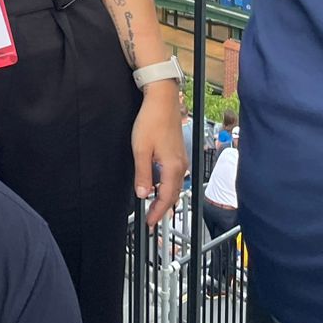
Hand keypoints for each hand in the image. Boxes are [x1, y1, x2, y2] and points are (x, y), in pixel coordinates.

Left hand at [133, 83, 187, 226]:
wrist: (162, 100)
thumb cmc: (152, 120)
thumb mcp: (141, 150)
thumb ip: (142, 174)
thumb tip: (143, 193)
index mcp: (173, 167)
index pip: (166, 197)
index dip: (157, 212)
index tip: (149, 222)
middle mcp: (181, 165)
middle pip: (173, 194)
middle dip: (162, 207)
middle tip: (150, 217)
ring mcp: (181, 158)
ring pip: (173, 184)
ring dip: (164, 196)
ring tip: (151, 204)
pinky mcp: (177, 152)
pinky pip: (173, 175)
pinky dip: (165, 184)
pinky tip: (155, 183)